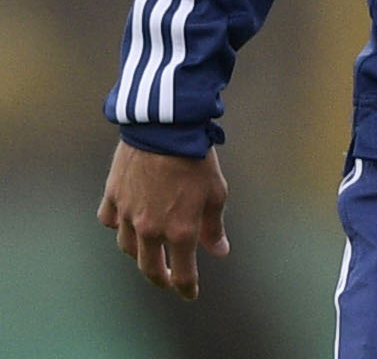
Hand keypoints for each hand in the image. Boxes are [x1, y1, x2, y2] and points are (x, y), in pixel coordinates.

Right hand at [97, 141, 229, 299]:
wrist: (166, 131)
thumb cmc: (197, 160)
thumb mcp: (216, 194)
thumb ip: (213, 227)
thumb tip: (219, 251)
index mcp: (179, 232)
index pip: (182, 272)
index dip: (186, 287)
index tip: (190, 294)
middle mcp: (149, 229)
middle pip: (149, 267)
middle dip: (160, 278)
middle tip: (168, 280)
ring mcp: (127, 214)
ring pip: (127, 247)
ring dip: (139, 252)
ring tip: (149, 250)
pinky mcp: (112, 197)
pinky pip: (110, 221)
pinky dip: (117, 224)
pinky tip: (125, 222)